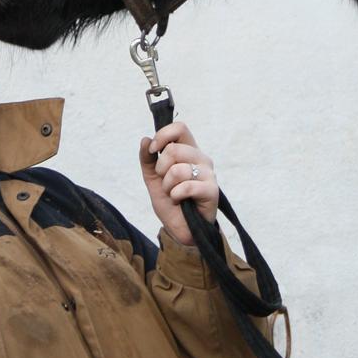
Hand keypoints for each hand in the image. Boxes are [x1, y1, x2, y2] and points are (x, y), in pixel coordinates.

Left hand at [139, 121, 218, 246]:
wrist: (180, 228)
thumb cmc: (170, 202)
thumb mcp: (153, 179)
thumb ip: (147, 159)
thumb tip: (145, 139)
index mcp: (189, 151)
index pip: (180, 128)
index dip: (163, 136)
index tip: (153, 150)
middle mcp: (201, 159)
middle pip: (174, 149)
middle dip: (160, 169)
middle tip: (165, 181)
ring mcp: (208, 174)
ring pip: (177, 170)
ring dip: (167, 186)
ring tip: (173, 194)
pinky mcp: (212, 190)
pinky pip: (186, 186)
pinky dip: (176, 195)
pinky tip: (180, 201)